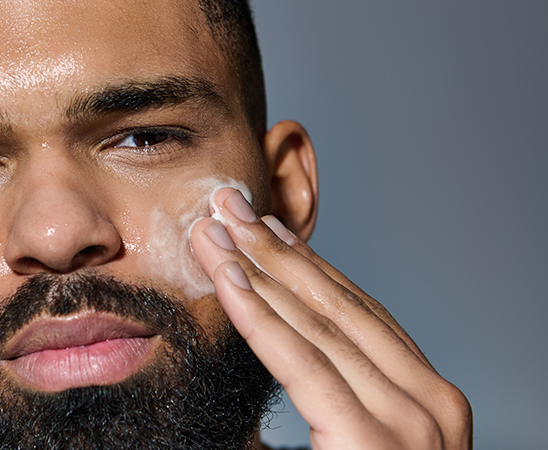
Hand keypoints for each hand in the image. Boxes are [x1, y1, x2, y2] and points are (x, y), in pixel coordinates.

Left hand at [190, 188, 471, 448]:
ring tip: (213, 232)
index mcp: (430, 399)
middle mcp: (430, 402)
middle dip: (274, 251)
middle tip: (228, 208)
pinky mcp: (369, 440)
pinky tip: (229, 281)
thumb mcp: (355, 442)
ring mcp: (409, 420)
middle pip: (336, 307)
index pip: (360, 314)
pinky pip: (301, 363)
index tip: (268, 227)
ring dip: (257, 271)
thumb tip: (285, 376)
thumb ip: (334, 406)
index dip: (310, 265)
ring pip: (316, 326)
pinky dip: (259, 317)